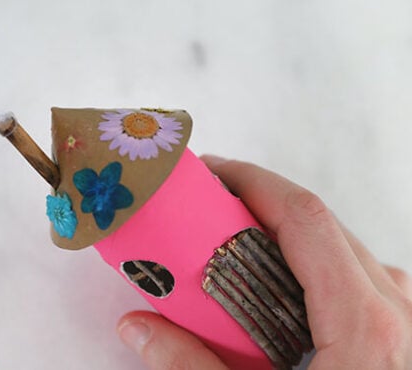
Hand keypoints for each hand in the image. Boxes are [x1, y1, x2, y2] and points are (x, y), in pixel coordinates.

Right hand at [117, 156, 411, 368]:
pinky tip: (284, 287)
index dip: (253, 182)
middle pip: (321, 223)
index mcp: (365, 322)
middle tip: (208, 206)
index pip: (303, 217)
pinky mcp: (404, 330)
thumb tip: (137, 327)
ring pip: (342, 246)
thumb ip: (190, 368)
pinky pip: (359, 275)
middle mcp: (397, 305)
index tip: (210, 172)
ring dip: (287, 233)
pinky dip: (313, 264)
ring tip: (238, 243)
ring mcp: (407, 316)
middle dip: (259, 203)